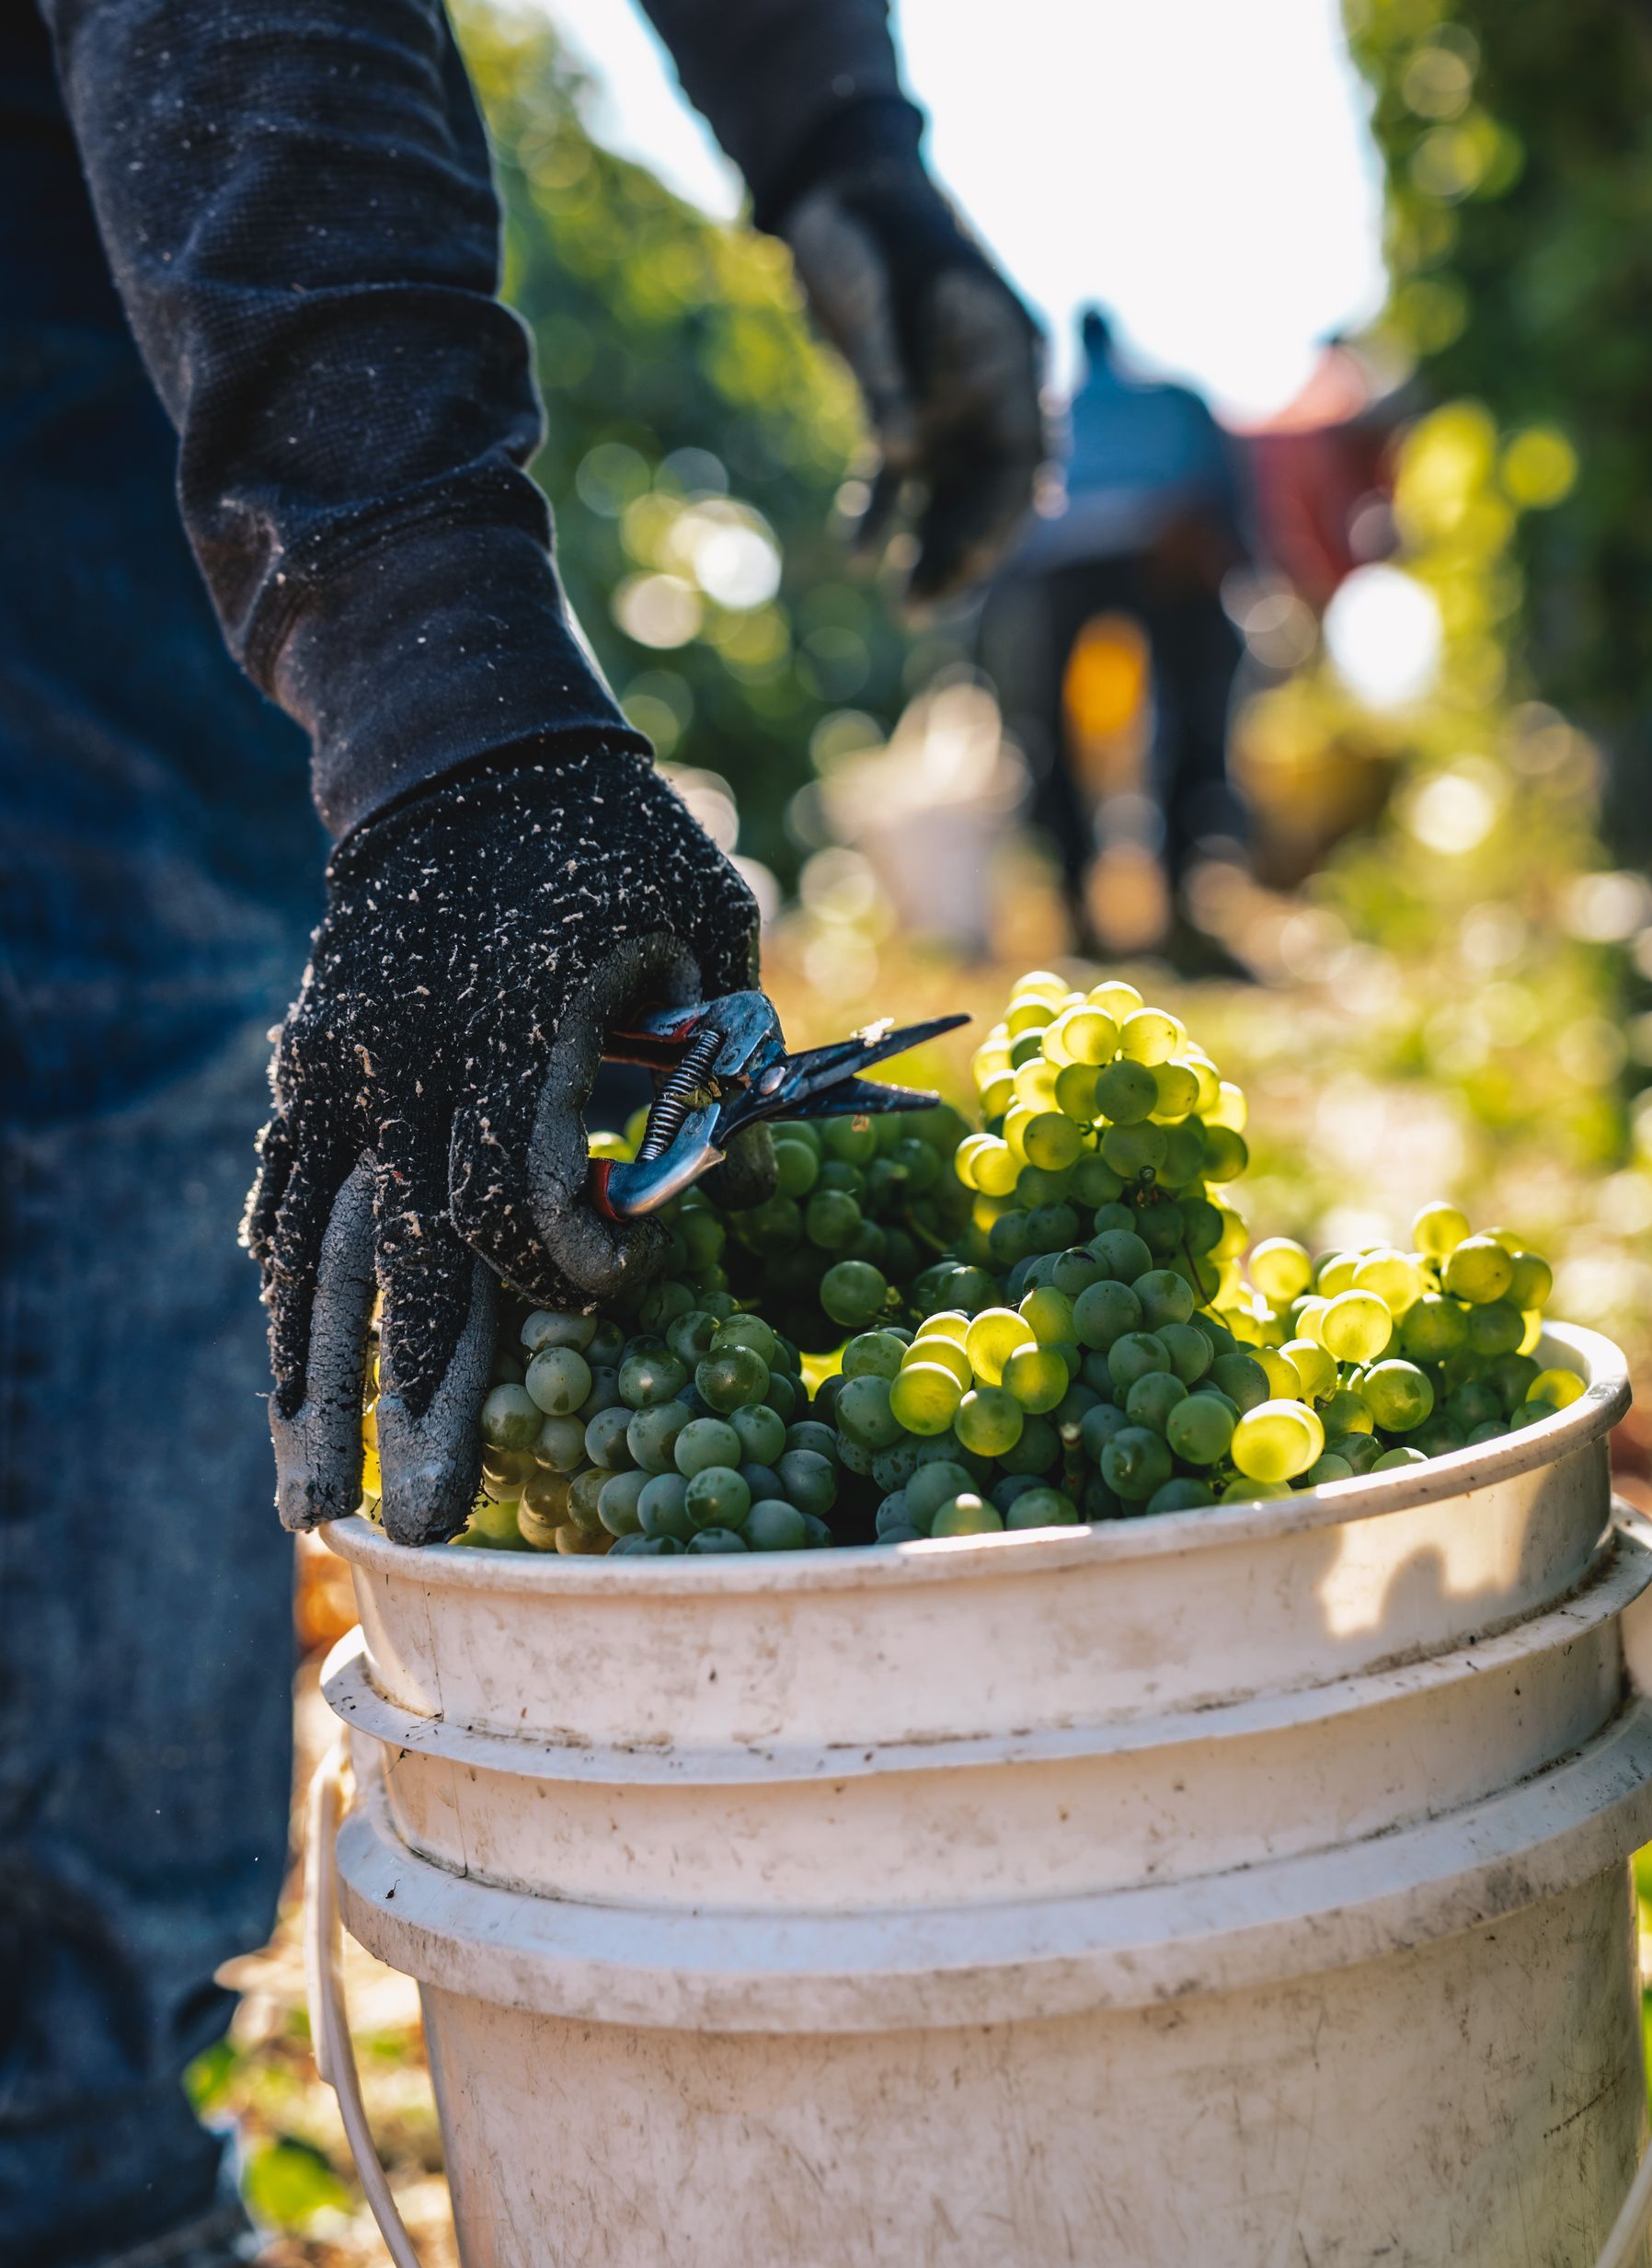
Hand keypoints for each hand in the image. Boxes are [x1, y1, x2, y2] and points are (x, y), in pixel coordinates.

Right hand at [245, 746, 770, 1545]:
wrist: (465, 742)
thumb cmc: (613, 833)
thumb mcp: (703, 917)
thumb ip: (724, 1052)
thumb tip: (752, 1185)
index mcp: (518, 1023)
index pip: (517, 1194)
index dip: (570, 1263)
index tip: (622, 1277)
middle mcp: (413, 1054)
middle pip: (400, 1258)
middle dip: (412, 1399)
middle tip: (416, 1524)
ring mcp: (345, 1057)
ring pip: (316, 1245)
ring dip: (311, 1377)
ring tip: (305, 1496)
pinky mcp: (313, 1052)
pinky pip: (286, 1184)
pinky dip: (283, 1275)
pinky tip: (285, 1361)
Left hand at [782, 160, 1048, 601]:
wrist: (835, 182)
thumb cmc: (860, 225)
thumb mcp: (866, 290)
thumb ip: (882, 370)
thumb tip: (896, 452)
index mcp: (1010, 351)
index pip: (1026, 458)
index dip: (1002, 522)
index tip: (970, 569)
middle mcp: (992, 382)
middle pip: (995, 490)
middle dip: (966, 553)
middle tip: (923, 609)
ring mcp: (953, 395)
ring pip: (954, 491)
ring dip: (933, 546)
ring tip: (904, 603)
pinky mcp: (908, 402)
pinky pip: (904, 474)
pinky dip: (884, 512)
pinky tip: (859, 551)